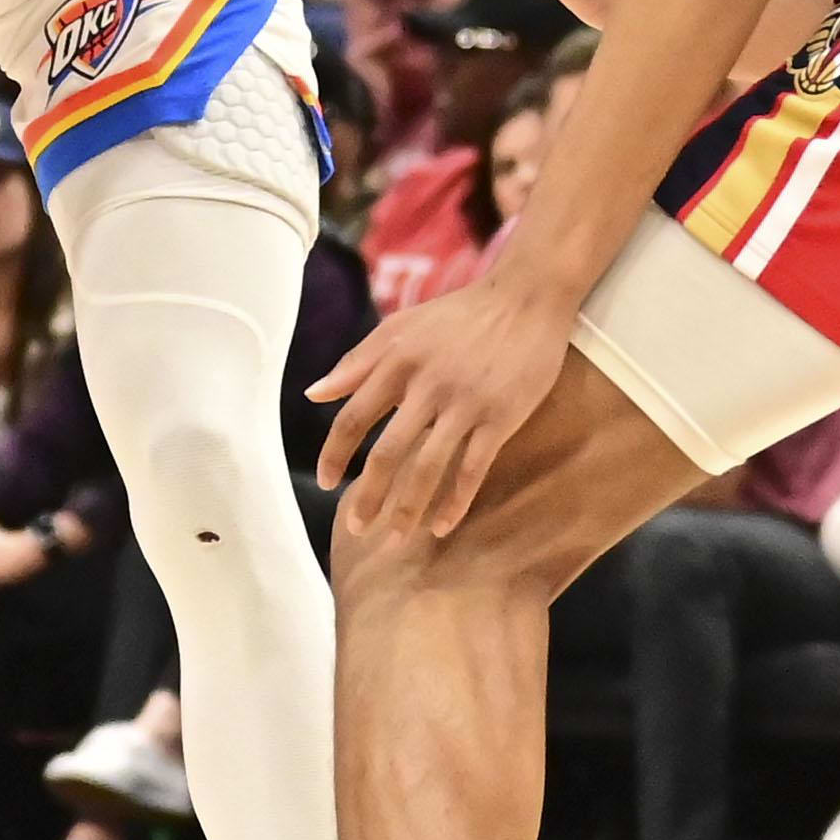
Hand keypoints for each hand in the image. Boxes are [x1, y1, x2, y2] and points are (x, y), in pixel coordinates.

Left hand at [309, 268, 580, 537]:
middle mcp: (427, 385)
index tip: (328, 483)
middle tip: (356, 529)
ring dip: (407, 510)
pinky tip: (442, 526)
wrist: (526, 299)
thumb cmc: (460, 314)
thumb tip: (313, 395)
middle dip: (368, 496)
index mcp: (397, 360)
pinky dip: (456, 501)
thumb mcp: (401, 326)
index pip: (353, 417)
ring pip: (428, 467)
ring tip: (394, 540)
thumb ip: (356, 361)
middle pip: (388, 452)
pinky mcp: (500, 418)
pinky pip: (473, 469)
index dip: (335, 455)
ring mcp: (465, 403)